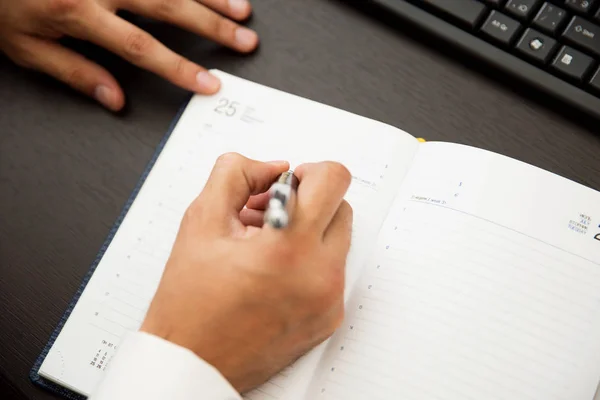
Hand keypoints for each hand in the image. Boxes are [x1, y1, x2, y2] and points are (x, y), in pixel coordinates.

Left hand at [0, 0, 257, 110]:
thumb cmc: (1, 3)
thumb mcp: (26, 47)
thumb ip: (74, 73)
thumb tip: (113, 98)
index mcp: (79, 13)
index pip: (140, 47)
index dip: (178, 68)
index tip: (207, 83)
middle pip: (169, 7)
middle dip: (212, 27)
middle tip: (243, 40)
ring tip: (241, 11)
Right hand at [140, 153, 352, 392]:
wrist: (193, 362)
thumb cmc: (190, 303)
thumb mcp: (200, 221)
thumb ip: (236, 175)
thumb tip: (274, 167)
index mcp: (289, 247)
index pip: (334, 180)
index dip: (310, 172)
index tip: (288, 184)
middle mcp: (319, 275)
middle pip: (340, 208)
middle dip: (307, 202)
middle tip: (270, 213)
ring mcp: (329, 301)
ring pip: (338, 240)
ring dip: (308, 231)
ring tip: (265, 244)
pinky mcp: (329, 319)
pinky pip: (333, 273)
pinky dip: (310, 263)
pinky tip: (273, 272)